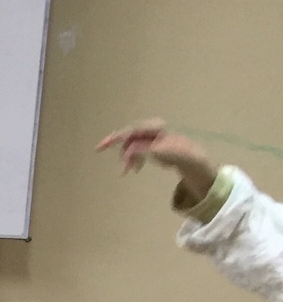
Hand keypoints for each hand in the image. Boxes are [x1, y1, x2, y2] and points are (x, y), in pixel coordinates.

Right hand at [96, 119, 217, 200]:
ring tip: (127, 171)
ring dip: (128, 157)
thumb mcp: (169, 155)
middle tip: (105, 152)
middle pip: (131, 135)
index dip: (117, 136)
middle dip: (120, 147)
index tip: (102, 145)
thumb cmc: (186, 159)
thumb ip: (149, 151)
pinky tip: (135, 169)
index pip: (134, 130)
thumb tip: (130, 149)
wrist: (198, 165)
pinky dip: (133, 159)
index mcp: (158, 130)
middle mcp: (154, 131)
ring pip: (133, 144)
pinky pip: (138, 150)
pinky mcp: (154, 146)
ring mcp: (154, 138)